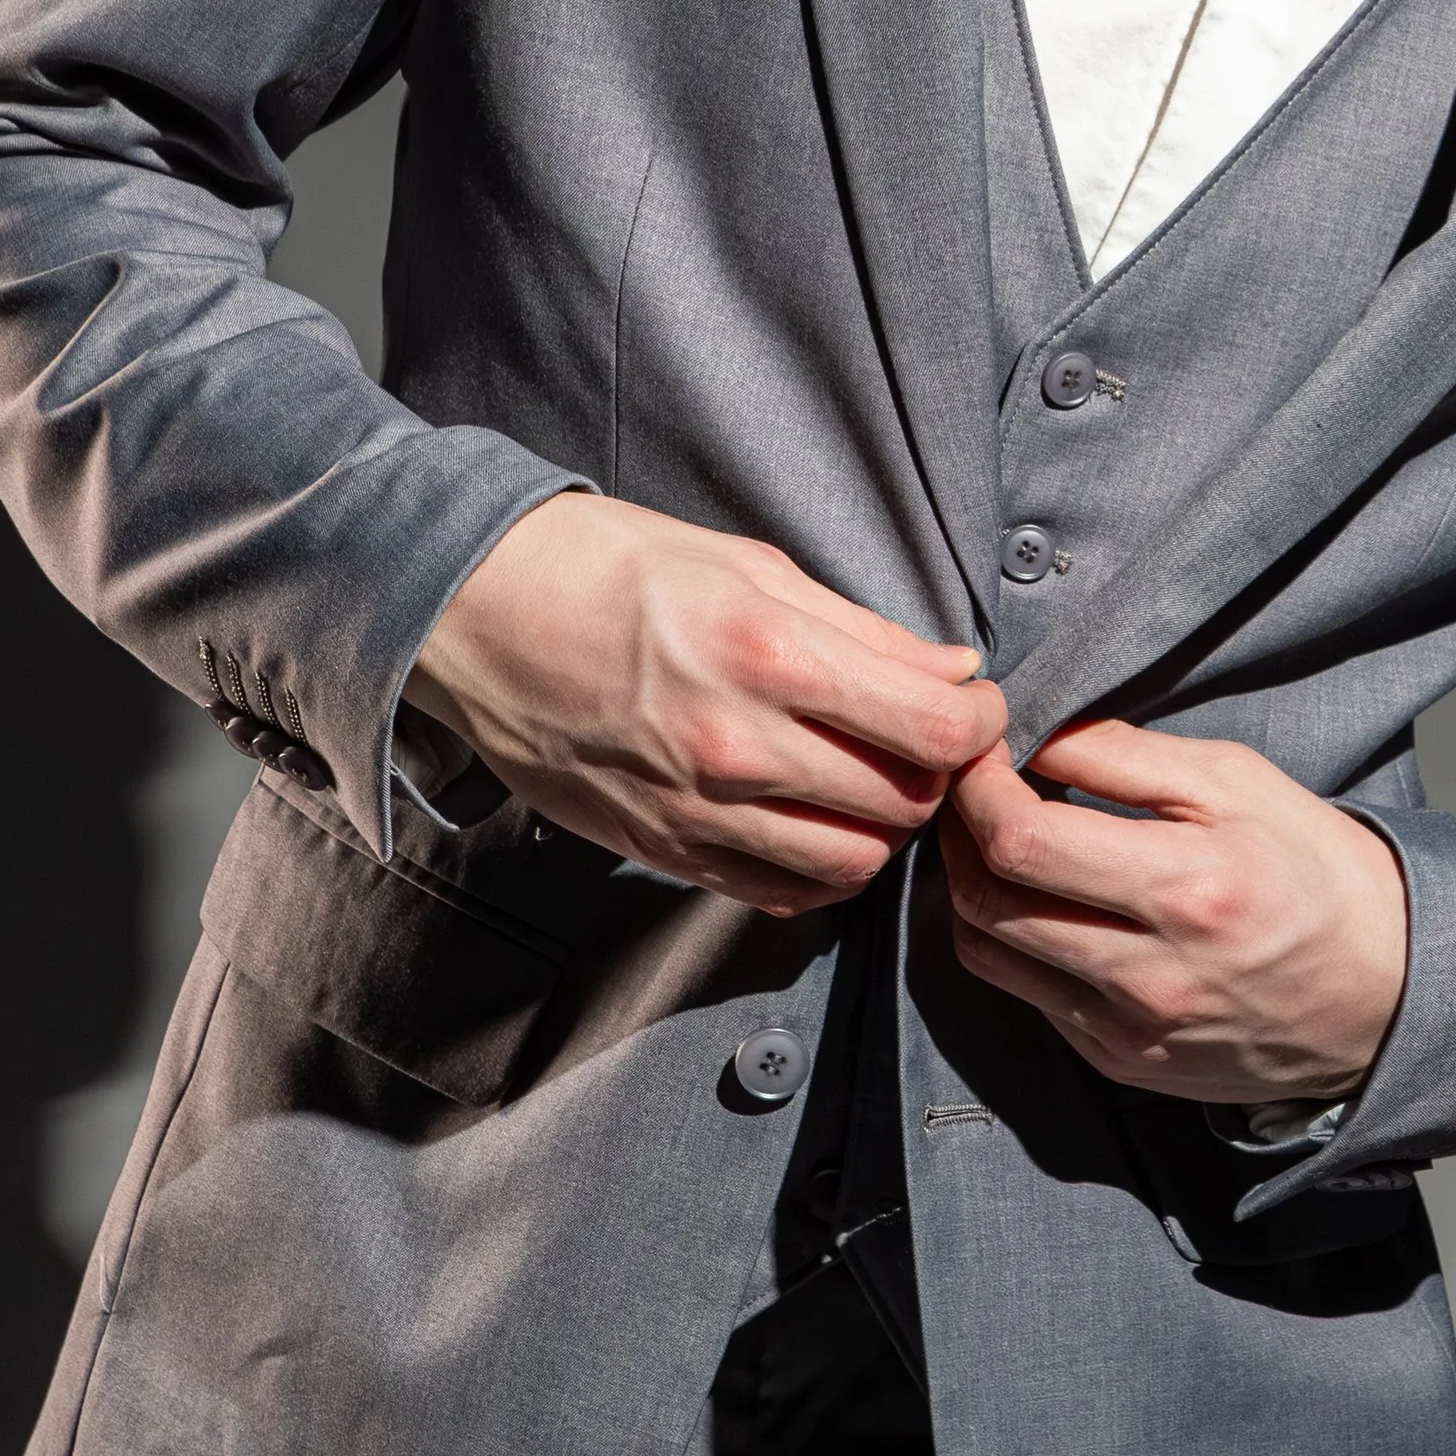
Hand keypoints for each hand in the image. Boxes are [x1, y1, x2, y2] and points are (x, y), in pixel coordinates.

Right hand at [406, 493, 1006, 915]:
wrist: (474, 614)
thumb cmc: (610, 567)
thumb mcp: (749, 563)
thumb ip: (862, 631)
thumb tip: (953, 673)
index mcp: (769, 654)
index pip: (935, 728)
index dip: (982, 723)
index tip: (975, 704)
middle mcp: (738, 745)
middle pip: (905, 801)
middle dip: (938, 774)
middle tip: (926, 738)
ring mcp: (697, 810)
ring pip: (854, 862)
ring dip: (884, 829)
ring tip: (873, 780)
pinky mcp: (663, 850)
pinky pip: (781, 892)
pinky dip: (821, 869)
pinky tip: (816, 820)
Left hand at [942, 718, 1409, 1104]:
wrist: (1387, 992)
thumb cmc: (1316, 871)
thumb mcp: (1238, 781)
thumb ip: (1125, 755)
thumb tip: (1032, 730)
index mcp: (1187, 889)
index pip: (1023, 841)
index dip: (978, 786)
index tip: (985, 749)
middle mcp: (1150, 974)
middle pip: (988, 900)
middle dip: (958, 830)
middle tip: (972, 785)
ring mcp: (1131, 1031)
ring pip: (990, 953)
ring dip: (970, 885)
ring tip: (996, 835)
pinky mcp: (1122, 1062)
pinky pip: (1028, 995)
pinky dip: (1012, 937)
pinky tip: (1041, 897)